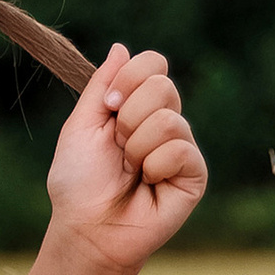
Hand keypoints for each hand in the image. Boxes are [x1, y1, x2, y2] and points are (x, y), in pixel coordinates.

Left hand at [45, 43, 206, 273]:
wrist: (88, 228)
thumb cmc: (79, 182)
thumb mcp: (82, 125)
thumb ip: (102, 86)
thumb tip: (121, 47)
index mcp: (135, 106)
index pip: (153, 64)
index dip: (129, 79)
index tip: (107, 107)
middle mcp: (163, 121)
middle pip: (163, 84)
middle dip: (127, 117)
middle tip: (117, 148)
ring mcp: (181, 147)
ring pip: (169, 119)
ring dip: (137, 147)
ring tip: (131, 172)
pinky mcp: (195, 174)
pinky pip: (180, 150)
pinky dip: (155, 167)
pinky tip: (149, 185)